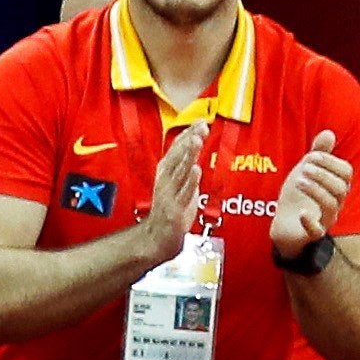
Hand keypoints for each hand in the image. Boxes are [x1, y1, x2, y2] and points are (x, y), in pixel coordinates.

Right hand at [138, 119, 209, 268]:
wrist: (158, 238)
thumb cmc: (171, 211)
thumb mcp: (179, 184)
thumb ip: (187, 167)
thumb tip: (195, 148)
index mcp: (166, 172)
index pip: (177, 149)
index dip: (188, 134)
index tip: (200, 121)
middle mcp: (165, 180)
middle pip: (177, 156)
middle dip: (189, 140)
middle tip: (200, 126)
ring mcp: (169, 194)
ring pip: (180, 171)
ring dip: (188, 155)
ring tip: (197, 140)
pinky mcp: (174, 209)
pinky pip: (184, 192)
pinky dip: (190, 181)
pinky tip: (196, 170)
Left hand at [272, 129, 352, 249]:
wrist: (285, 225)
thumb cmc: (300, 197)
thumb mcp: (306, 172)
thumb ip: (318, 154)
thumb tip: (329, 132)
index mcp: (336, 187)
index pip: (345, 173)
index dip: (330, 162)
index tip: (311, 156)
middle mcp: (335, 203)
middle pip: (340, 188)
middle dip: (323, 175)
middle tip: (304, 168)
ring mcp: (325, 219)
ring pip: (331, 206)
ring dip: (316, 190)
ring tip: (298, 181)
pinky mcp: (311, 233)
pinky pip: (317, 231)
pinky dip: (310, 221)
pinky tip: (302, 213)